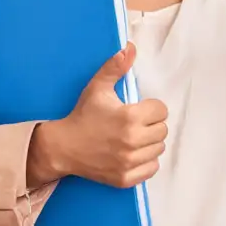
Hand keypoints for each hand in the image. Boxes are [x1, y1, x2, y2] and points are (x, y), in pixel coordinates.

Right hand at [28, 42, 167, 189]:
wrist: (63, 147)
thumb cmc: (82, 116)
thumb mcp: (97, 88)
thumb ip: (115, 67)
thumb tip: (130, 48)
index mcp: (130, 117)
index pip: (162, 110)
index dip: (150, 108)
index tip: (137, 110)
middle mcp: (132, 141)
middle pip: (163, 130)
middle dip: (151, 124)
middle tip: (133, 124)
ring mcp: (129, 162)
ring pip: (159, 149)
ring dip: (149, 143)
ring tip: (131, 138)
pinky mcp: (126, 178)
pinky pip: (151, 168)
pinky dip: (145, 162)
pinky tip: (131, 153)